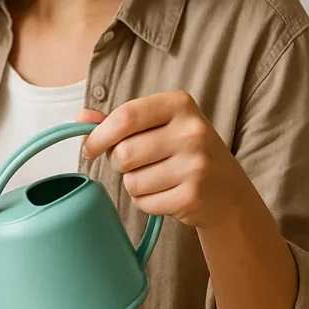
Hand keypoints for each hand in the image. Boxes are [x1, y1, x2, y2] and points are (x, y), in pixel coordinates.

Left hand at [79, 90, 252, 229]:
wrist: (227, 191)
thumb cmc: (184, 152)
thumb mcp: (158, 126)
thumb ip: (119, 121)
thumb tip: (81, 117)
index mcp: (179, 104)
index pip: (126, 116)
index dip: (99, 135)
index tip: (90, 148)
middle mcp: (192, 131)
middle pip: (124, 152)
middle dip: (120, 163)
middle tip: (136, 164)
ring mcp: (196, 165)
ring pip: (132, 181)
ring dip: (134, 185)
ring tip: (157, 178)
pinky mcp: (193, 196)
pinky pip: (145, 203)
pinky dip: (147, 202)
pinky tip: (166, 193)